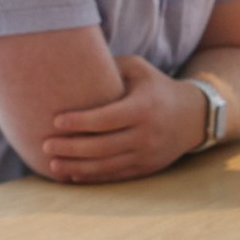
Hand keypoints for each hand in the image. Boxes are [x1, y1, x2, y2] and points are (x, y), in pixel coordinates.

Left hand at [43, 54, 207, 181]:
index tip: (55, 121)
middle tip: (46, 145)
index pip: (105, 119)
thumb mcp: (137, 69)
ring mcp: (147, 154)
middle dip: (71, 148)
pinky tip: (72, 174)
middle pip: (101, 146)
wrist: (193, 116)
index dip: (79, 122)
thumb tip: (72, 63)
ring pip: (106, 166)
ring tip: (52, 164)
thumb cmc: (155, 87)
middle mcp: (146, 134)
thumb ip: (108, 66)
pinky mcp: (146, 168)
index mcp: (142, 108)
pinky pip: (115, 176)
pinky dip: (92, 176)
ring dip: (76, 167)